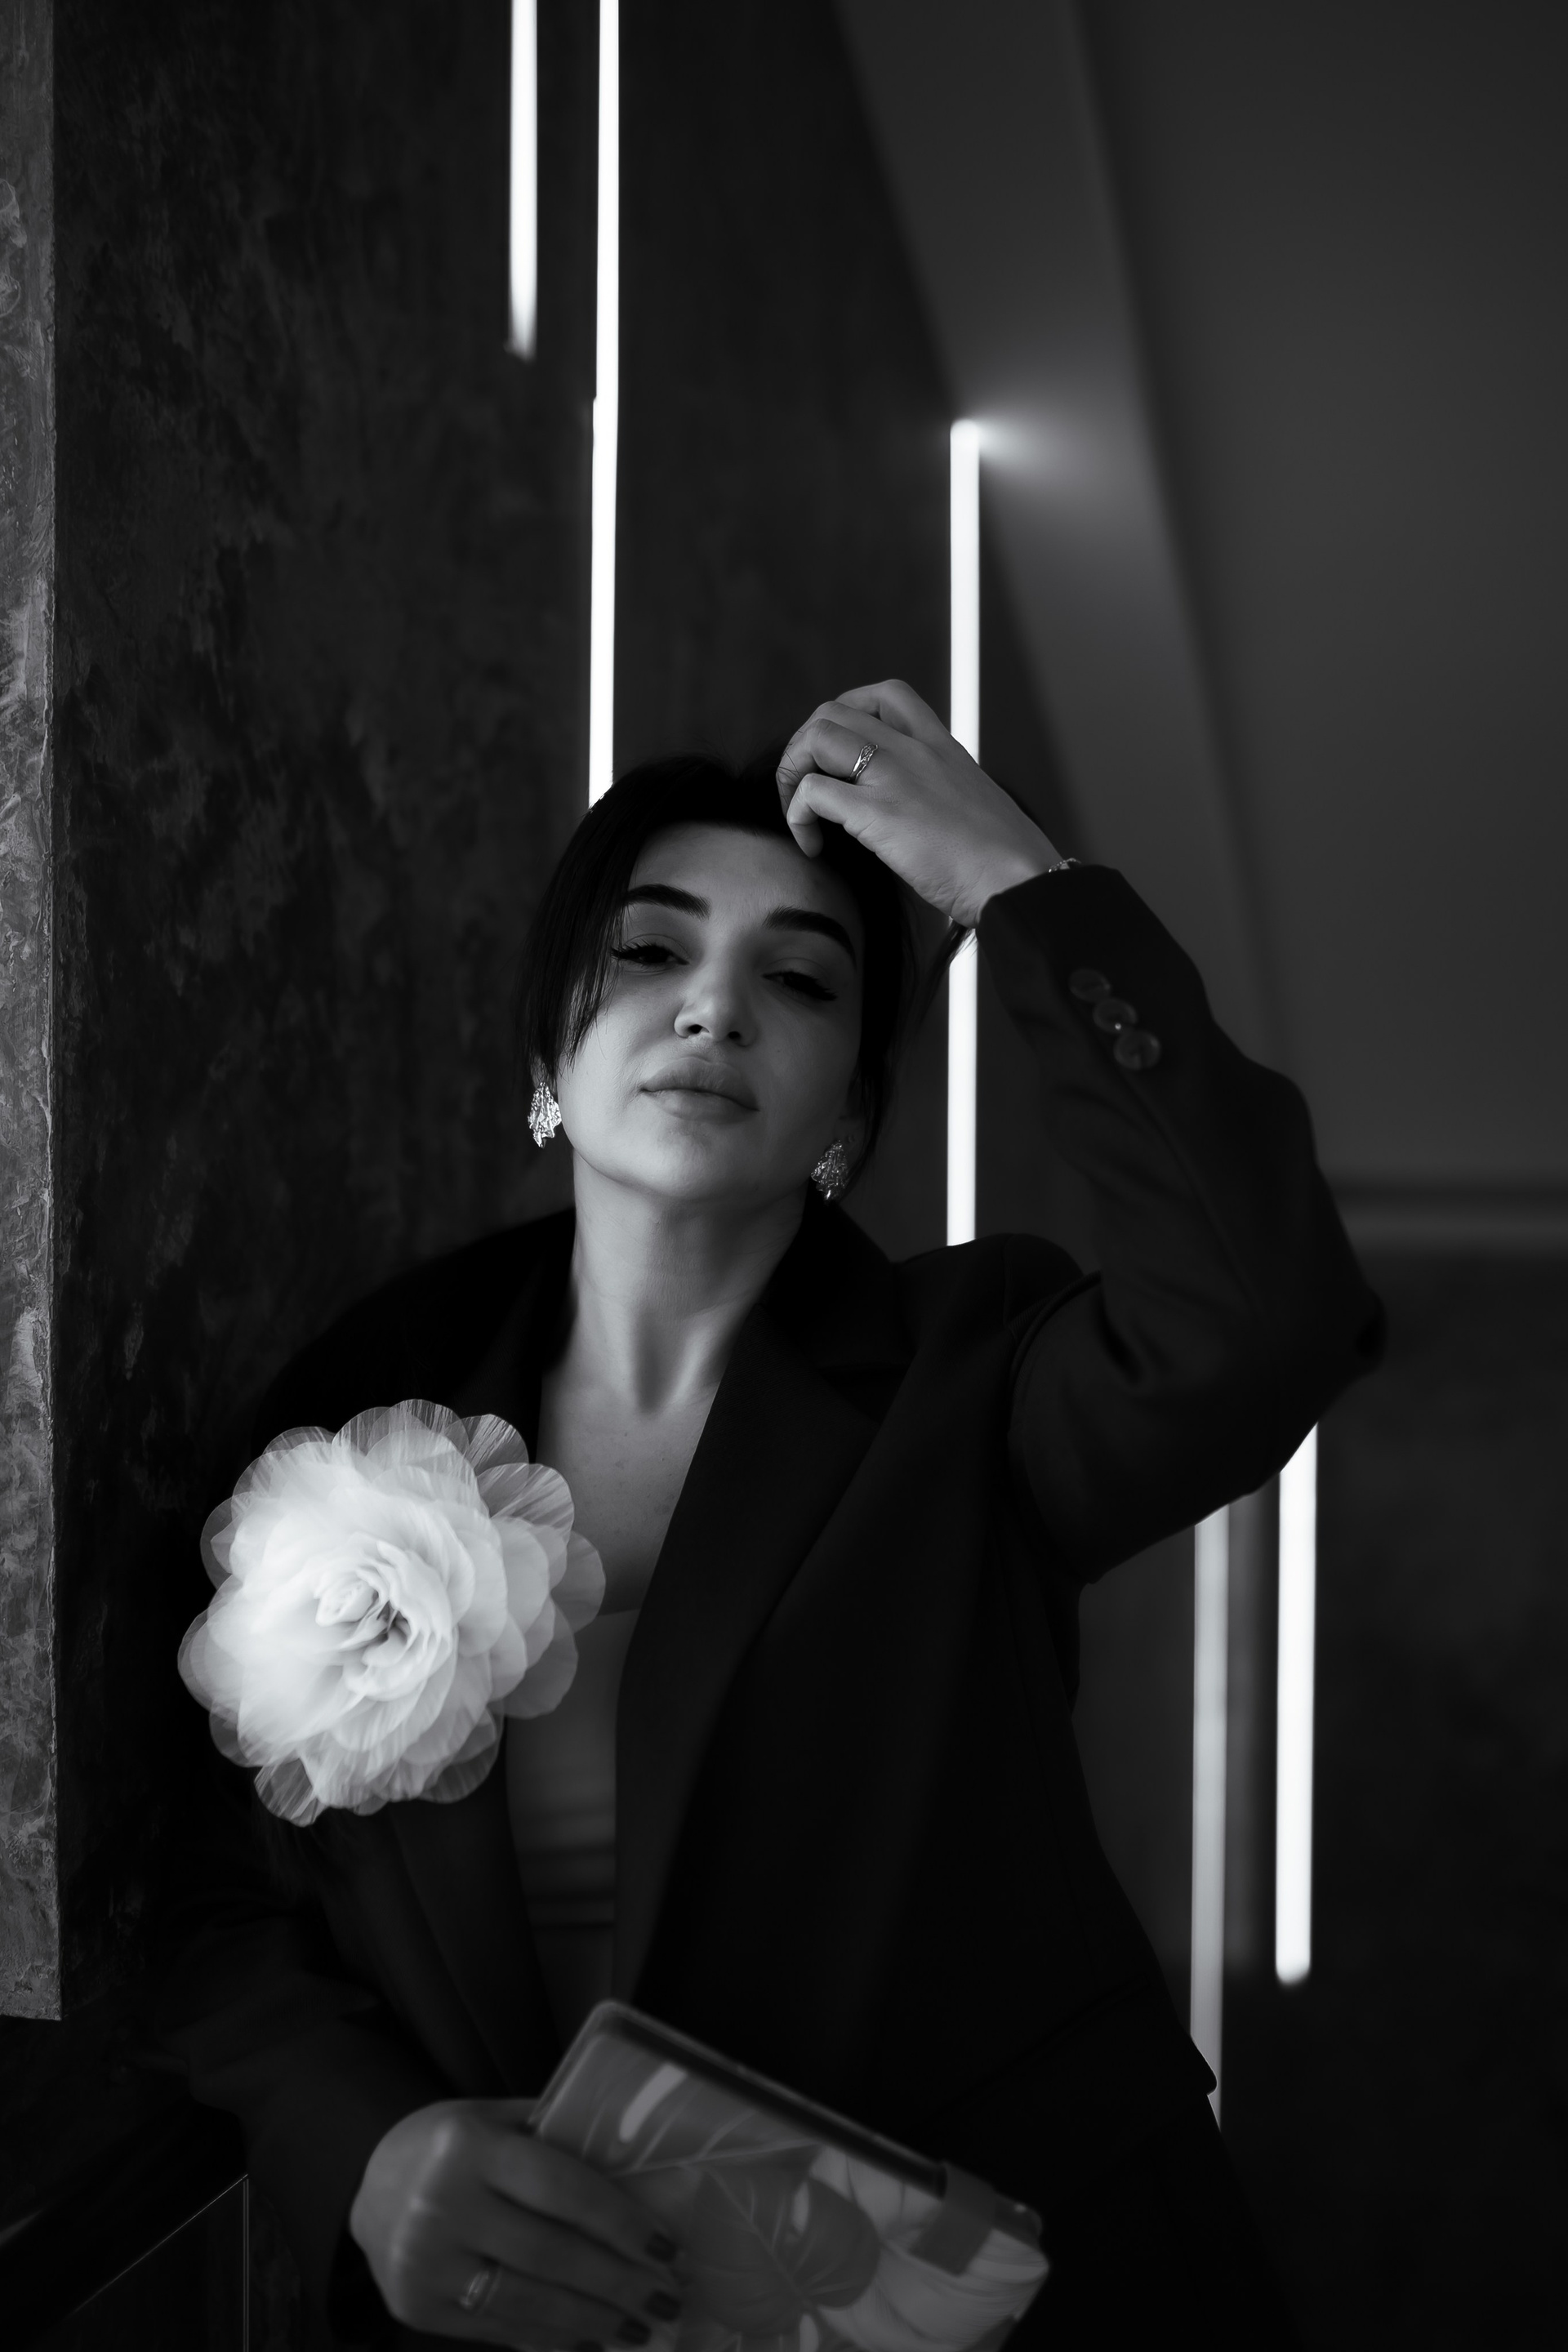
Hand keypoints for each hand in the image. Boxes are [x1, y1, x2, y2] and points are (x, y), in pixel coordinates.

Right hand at [348, 2097, 687, 2347]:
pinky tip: (588, 2337)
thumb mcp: (498, 2120)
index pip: (560, 2188)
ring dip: (591, 2320)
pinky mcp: (415, 2308)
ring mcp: (423, 2262)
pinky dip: (549, 2337)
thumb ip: (556, 2140)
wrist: (371, 2182)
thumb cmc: (455, 2145)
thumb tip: (641, 2177)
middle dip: (616, 2282)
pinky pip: (496, 2329)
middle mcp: (440, 2204)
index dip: (618, 2221)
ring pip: (525, 2301)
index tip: (664, 2247)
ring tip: (638, 2327)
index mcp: (468, 2145)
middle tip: (665, 2298)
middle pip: (549, 2253)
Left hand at [775, 680, 1061, 928]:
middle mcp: (914, 751)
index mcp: (941, 747)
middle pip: (834, 709)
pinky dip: (797, 817)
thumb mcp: (972, 809)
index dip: (848, 716)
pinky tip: (813, 847)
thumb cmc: (1003, 863)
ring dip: (793, 773)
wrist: (1019, 883)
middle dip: (806, 746)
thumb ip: (940, 798)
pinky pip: (812, 792)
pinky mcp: (877, 813)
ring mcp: (894, 777)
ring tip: (802, 814)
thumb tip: (918, 818)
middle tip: (808, 789)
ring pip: (816, 736)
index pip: (885, 696)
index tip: (844, 759)